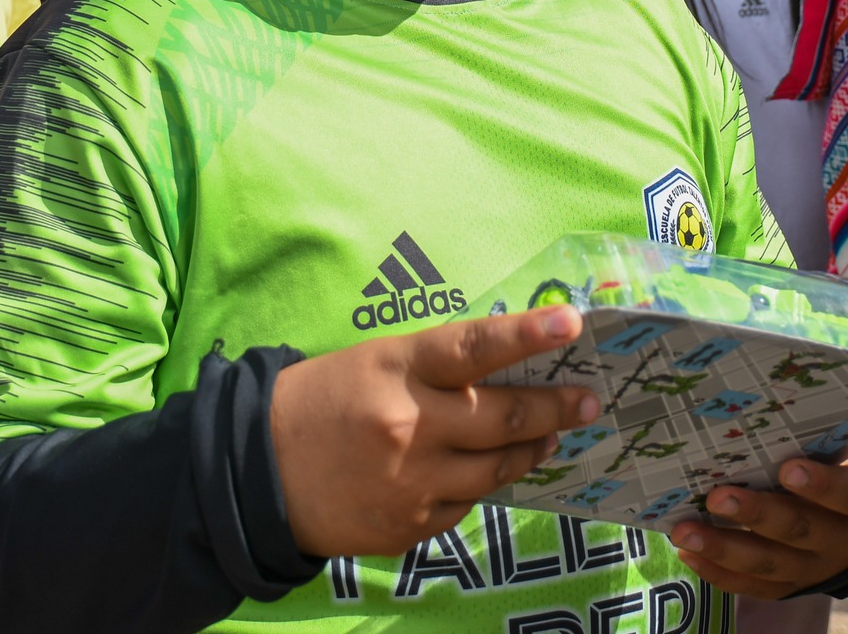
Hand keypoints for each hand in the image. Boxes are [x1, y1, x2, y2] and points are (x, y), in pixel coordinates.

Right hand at [269, 306, 599, 556]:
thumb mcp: (375, 362)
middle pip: (503, 417)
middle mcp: (410, 424)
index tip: (571, 323)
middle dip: (555, 407)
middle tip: (588, 400)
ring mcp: (412, 480)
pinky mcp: (411, 524)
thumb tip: (508, 369)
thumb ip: (438, 367)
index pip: (473, 347)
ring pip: (497, 466)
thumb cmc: (324, 401)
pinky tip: (488, 469)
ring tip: (551, 435)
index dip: (525, 334)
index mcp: (397, 369)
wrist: (259, 472)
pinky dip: (483, 483)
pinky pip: (468, 501)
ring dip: (532, 448)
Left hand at [667, 446, 847, 598]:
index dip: (821, 484)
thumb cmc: (843, 465)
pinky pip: (756, 586)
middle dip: (755, 515)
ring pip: (770, 564)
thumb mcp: (846, 447)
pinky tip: (689, 553)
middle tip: (717, 497)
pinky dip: (720, 573)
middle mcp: (842, 538)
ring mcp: (816, 568)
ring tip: (685, 531)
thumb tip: (753, 410)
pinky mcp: (792, 585)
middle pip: (800, 530)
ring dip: (724, 548)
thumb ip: (813, 436)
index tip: (789, 468)